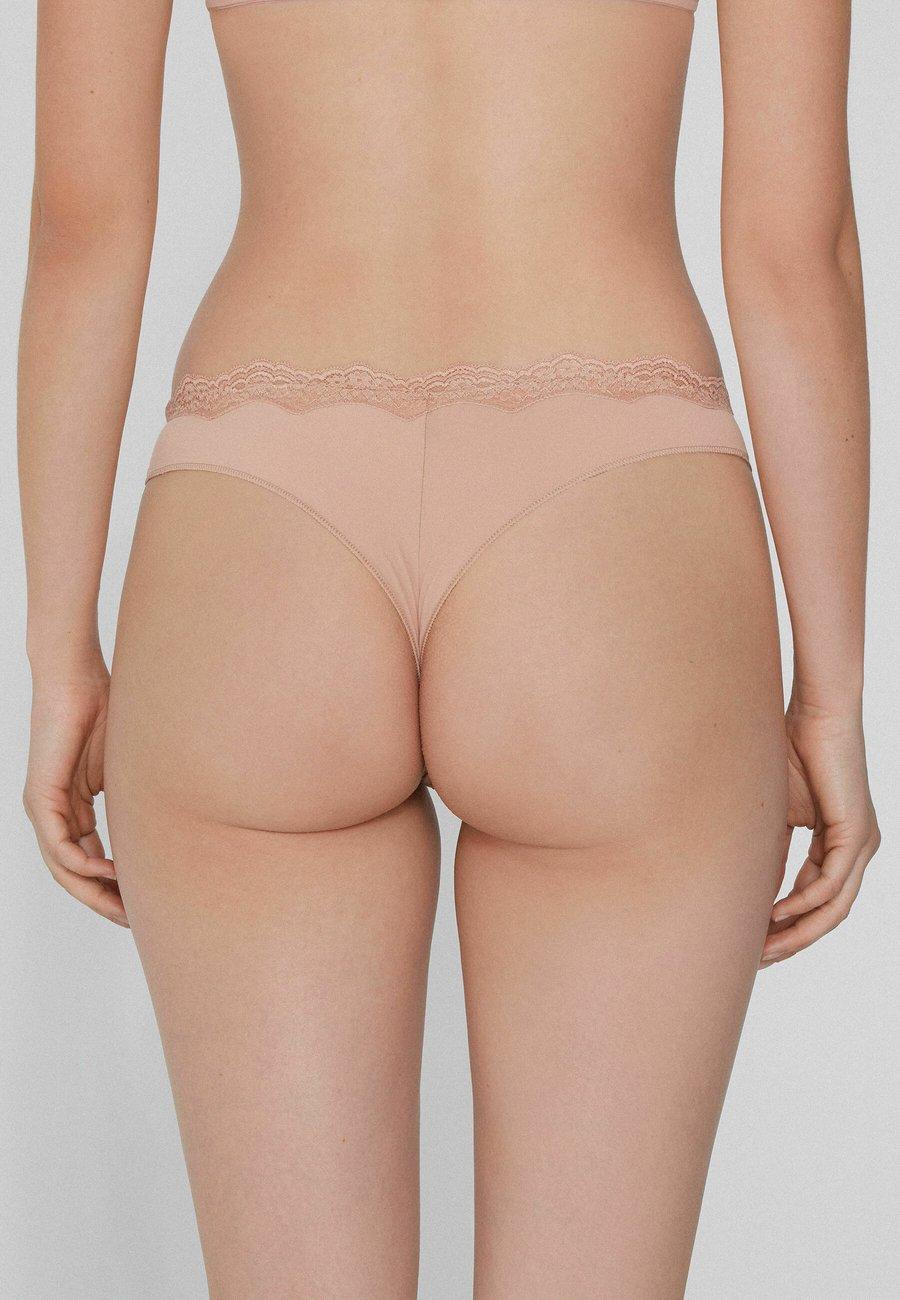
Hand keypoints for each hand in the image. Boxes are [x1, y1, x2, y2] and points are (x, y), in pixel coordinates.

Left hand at [23, 662, 127, 926]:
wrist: (76, 677)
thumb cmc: (106, 709)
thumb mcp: (127, 768)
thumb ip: (137, 800)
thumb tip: (174, 822)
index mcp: (73, 807)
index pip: (91, 859)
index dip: (116, 886)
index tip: (143, 904)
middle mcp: (53, 813)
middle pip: (75, 874)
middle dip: (105, 901)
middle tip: (133, 923)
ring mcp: (43, 806)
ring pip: (64, 867)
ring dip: (93, 892)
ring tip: (124, 908)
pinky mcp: (39, 796)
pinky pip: (58, 844)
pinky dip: (81, 864)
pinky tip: (108, 872)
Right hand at [761, 697, 879, 965]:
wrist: (815, 712)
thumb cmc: (792, 749)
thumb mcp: (776, 812)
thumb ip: (771, 850)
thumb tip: (748, 889)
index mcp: (841, 844)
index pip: (817, 900)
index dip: (788, 926)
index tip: (755, 944)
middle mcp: (858, 850)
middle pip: (829, 914)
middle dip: (793, 941)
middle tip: (758, 961)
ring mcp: (861, 844)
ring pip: (834, 908)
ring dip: (798, 932)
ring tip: (765, 947)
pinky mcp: (855, 833)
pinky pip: (832, 884)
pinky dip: (804, 903)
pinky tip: (776, 914)